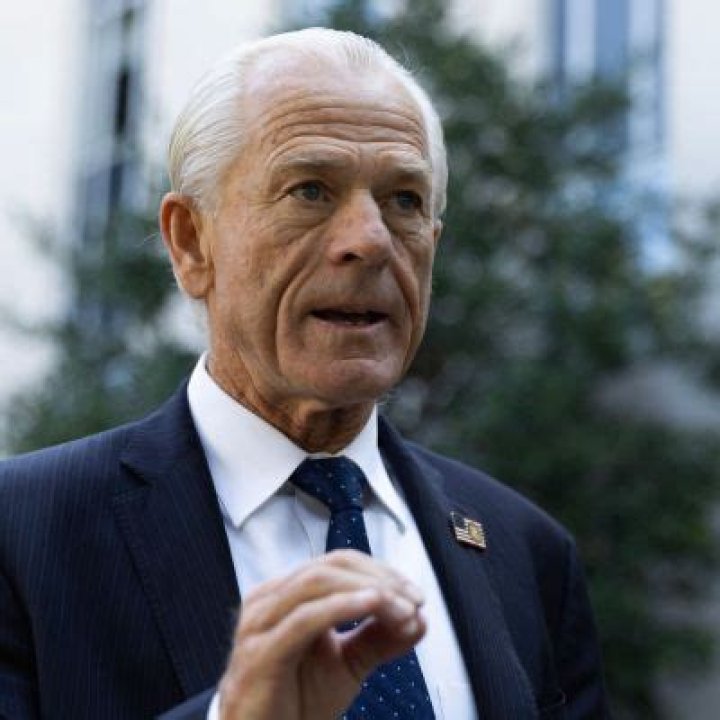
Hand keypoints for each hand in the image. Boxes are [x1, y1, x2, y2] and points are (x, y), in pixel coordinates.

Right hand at [218, 549, 425, 719]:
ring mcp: (260, 624)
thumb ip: (380, 639)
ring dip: (369, 590)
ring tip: (402, 609)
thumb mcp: (348, 664)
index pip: (338, 563)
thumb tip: (420, 618)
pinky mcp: (260, 653)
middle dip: (379, 578)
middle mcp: (269, 600)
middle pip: (331, 566)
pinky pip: (305, 618)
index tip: (416, 595)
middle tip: (414, 601)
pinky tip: (374, 607)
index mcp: (286, 594)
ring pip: (319, 583)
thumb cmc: (297, 705)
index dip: (380, 571)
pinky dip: (343, 606)